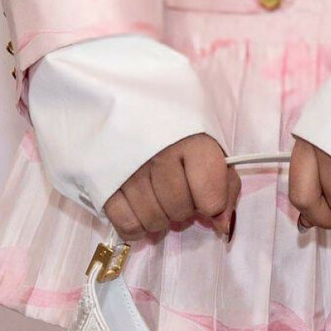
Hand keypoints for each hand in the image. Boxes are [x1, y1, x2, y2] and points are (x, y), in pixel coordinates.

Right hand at [102, 132, 238, 244]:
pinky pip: (126, 224)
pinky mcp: (105, 182)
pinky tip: (141, 209)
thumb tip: (221, 226)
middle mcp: (160, 154)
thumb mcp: (212, 148)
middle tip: (180, 192)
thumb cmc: (181, 132)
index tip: (207, 195)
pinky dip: (137, 226)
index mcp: (193, 140)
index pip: (210, 195)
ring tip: (160, 198)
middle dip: (184, 209)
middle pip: (179, 210)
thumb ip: (224, 186)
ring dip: (161, 218)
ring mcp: (130, 169)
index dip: (212, 203)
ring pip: (153, 220)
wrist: (135, 103)